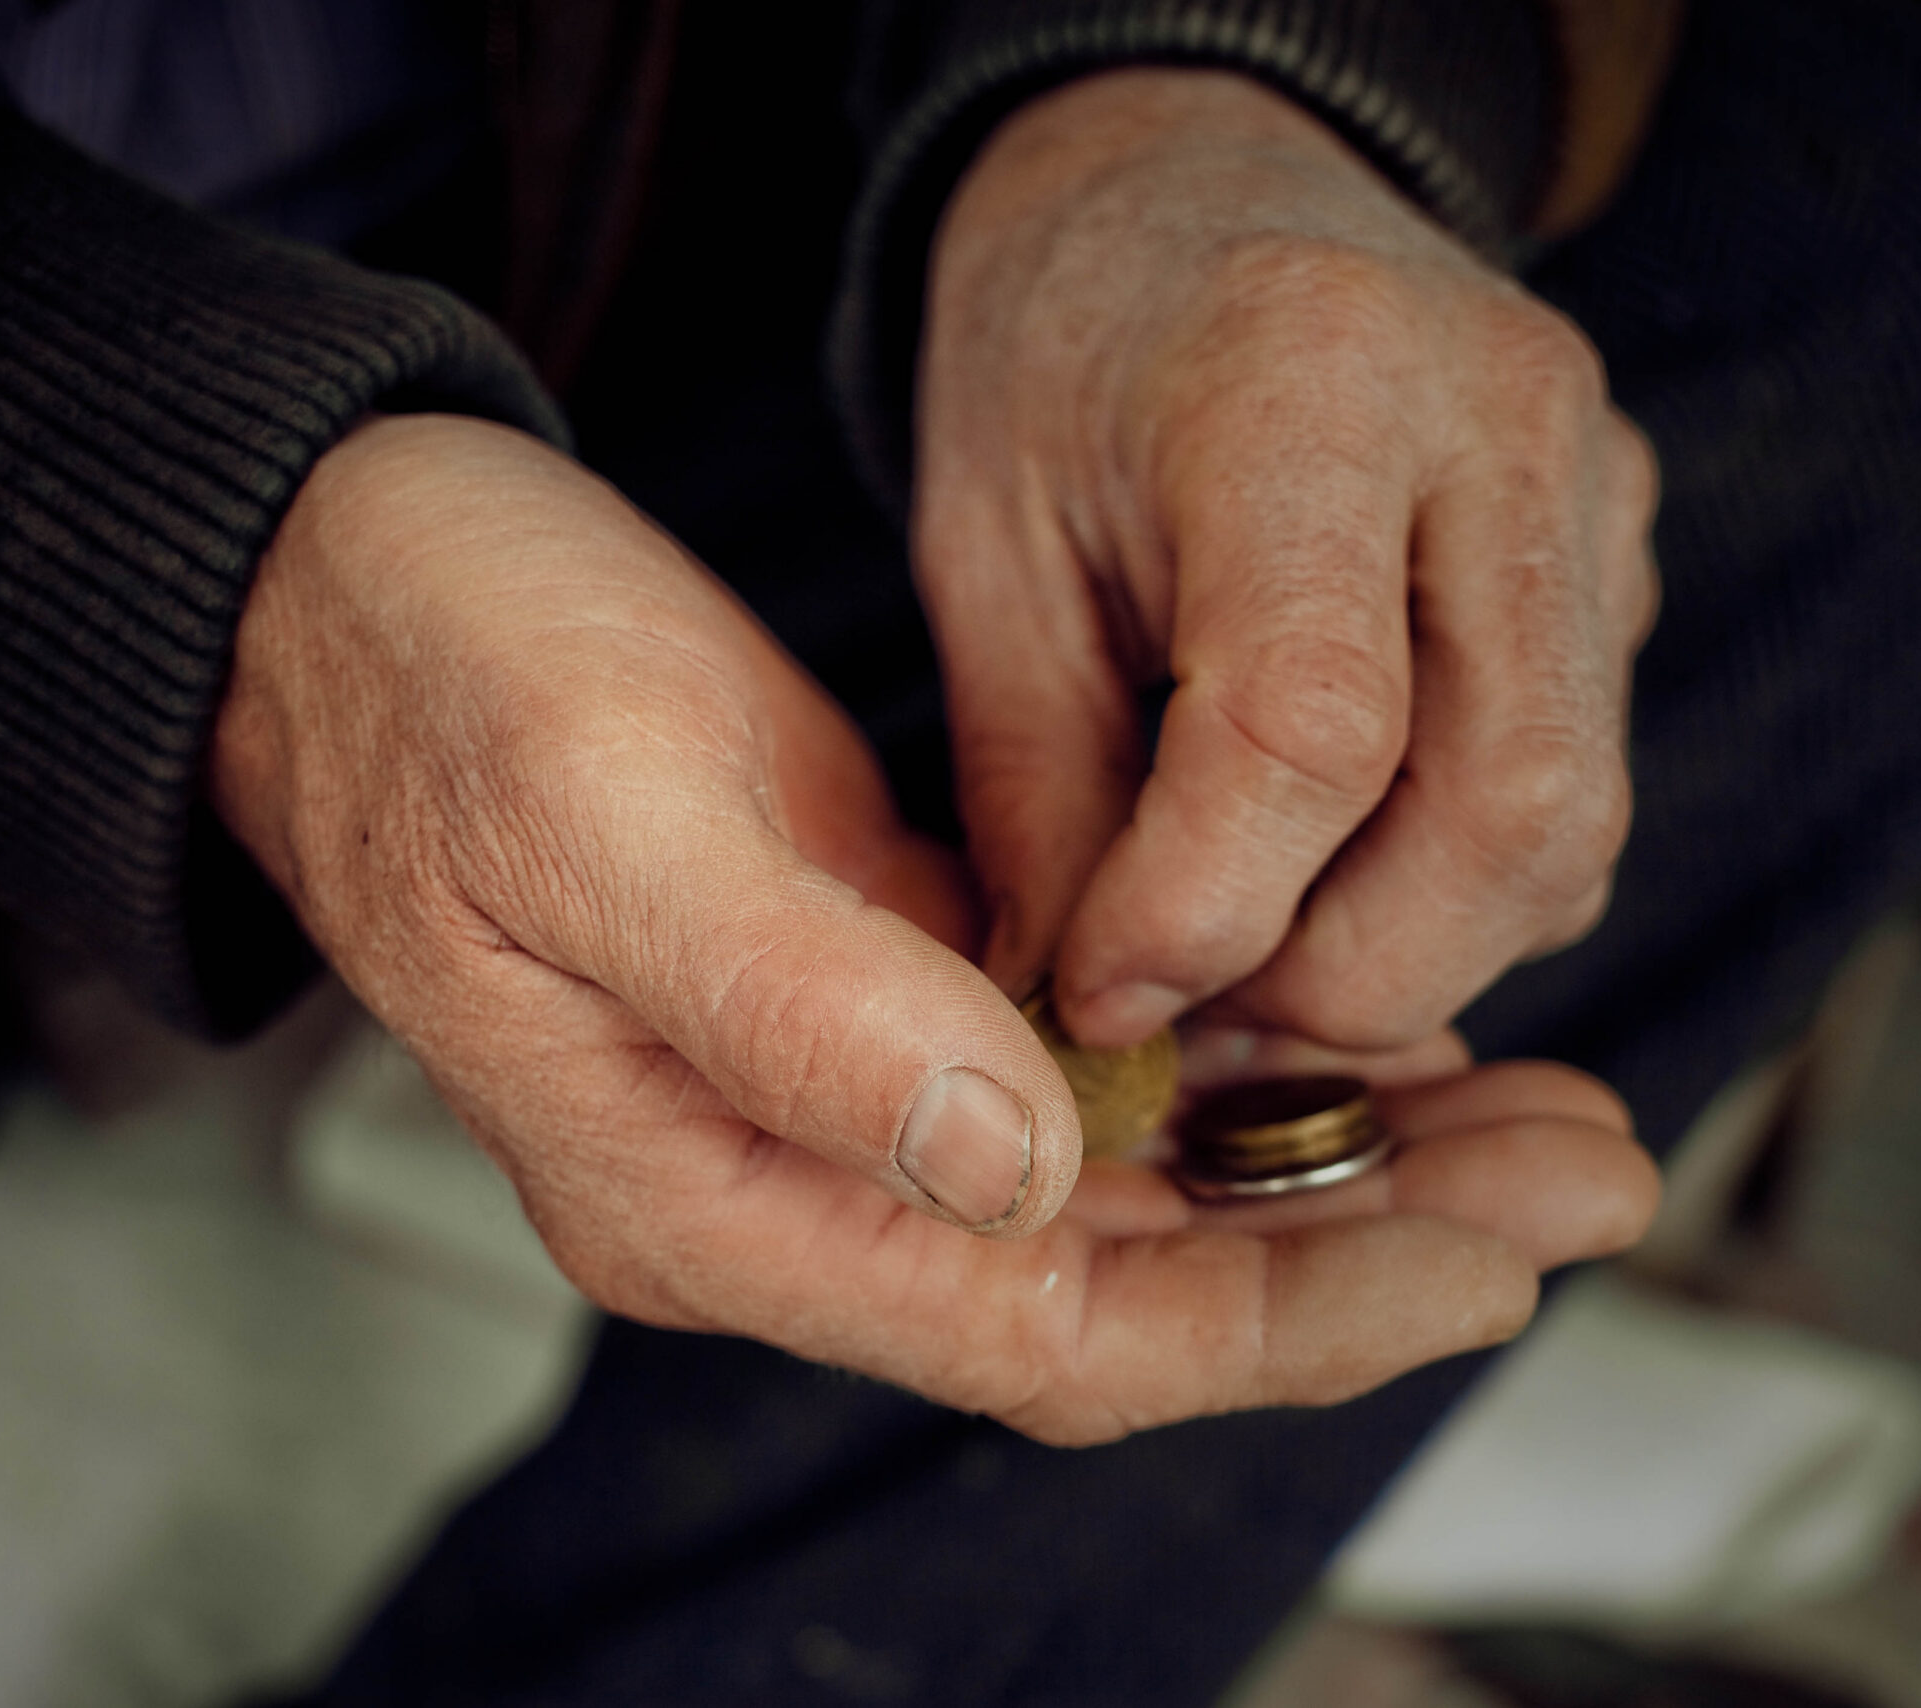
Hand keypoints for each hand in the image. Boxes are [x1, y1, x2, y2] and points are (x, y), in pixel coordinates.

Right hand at [211, 414, 1654, 1442]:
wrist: (341, 575)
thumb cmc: (435, 675)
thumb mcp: (600, 817)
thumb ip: (803, 1016)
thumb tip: (1021, 1164)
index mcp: (701, 1195)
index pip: (1041, 1327)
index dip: (1277, 1311)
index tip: (1480, 1256)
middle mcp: (774, 1181)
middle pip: (1112, 1283)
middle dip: (1354, 1244)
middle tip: (1579, 1173)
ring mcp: (818, 1092)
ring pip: (1113, 1186)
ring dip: (1316, 1154)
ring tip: (1527, 1106)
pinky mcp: (858, 989)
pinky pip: (1073, 1075)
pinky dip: (1219, 1058)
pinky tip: (1349, 1016)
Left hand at [919, 69, 1660, 1051]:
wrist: (1190, 209)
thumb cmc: (1061, 365)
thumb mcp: (984, 551)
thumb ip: (1036, 786)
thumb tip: (1083, 1019)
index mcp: (1310, 385)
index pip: (1318, 722)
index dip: (1206, 907)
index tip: (1101, 991)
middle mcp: (1504, 431)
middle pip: (1505, 813)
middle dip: (1336, 982)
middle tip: (1184, 1020)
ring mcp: (1596, 498)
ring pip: (1565, 838)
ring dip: (1396, 960)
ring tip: (1233, 959)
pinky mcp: (1621, 570)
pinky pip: (1567, 806)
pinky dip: (1440, 898)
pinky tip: (1313, 878)